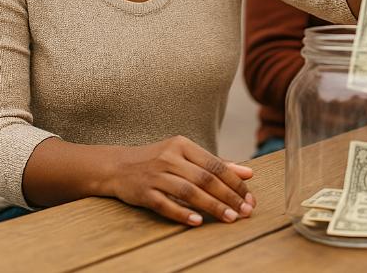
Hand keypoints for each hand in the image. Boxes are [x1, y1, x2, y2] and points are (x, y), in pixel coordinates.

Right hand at [110, 135, 254, 225]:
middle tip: (245, 211)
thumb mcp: (185, 156)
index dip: (235, 181)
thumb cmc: (159, 161)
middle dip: (228, 196)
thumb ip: (216, 164)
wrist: (117, 166)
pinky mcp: (143, 192)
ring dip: (212, 206)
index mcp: (183, 145)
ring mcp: (155, 175)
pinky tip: (198, 222)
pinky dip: (182, 213)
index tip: (249, 197)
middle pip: (205, 178)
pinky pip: (165, 204)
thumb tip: (248, 173)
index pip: (215, 164)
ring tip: (229, 218)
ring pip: (188, 191)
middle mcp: (169, 157)